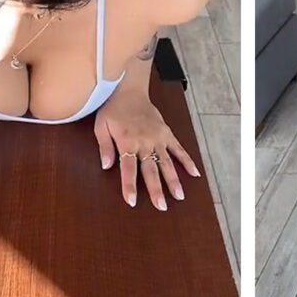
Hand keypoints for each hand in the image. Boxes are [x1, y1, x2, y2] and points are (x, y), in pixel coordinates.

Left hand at [94, 90, 200, 209]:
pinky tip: (195, 173)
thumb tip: (106, 166)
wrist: (129, 90)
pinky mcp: (167, 133)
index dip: (129, 185)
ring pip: (167, 162)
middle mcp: (145, 142)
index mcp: (127, 142)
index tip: (132, 201)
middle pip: (151, 169)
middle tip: (161, 206)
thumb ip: (104, 147)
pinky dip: (187, 161)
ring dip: (173, 180)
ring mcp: (158, 138)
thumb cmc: (113, 109)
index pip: (128, 168)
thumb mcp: (101, 126)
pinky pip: (178, 149)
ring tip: (179, 196)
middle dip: (156, 189)